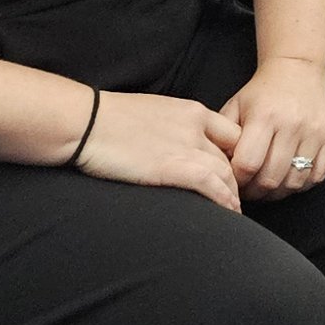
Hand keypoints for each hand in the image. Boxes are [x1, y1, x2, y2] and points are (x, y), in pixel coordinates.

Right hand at [76, 90, 243, 212]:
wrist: (86, 122)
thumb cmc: (107, 120)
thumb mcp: (153, 114)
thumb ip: (172, 128)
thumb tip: (175, 148)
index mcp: (192, 110)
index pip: (231, 133)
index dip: (236, 156)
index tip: (232, 174)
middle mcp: (196, 127)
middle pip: (232, 156)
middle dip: (238, 180)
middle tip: (237, 200)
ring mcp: (187, 146)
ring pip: (227, 173)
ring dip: (233, 196)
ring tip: (233, 214)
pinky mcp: (174, 167)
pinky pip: (212, 185)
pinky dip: (224, 201)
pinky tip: (228, 214)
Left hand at [219, 55, 324, 200]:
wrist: (298, 70)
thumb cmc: (261, 93)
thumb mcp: (235, 107)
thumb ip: (222, 138)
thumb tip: (219, 171)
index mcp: (264, 116)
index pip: (248, 165)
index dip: (238, 181)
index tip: (235, 182)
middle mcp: (292, 124)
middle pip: (271, 178)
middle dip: (257, 192)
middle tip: (251, 190)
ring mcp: (315, 131)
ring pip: (295, 182)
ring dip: (279, 192)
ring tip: (269, 186)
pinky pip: (318, 175)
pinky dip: (302, 184)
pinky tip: (290, 177)